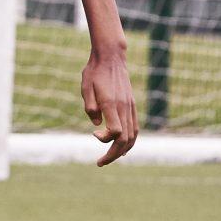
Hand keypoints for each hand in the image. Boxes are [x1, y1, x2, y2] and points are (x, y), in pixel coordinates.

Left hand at [82, 48, 138, 165]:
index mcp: (112, 104)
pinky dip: (131, 141)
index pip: (116, 131)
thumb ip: (90, 107)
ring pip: (133, 136)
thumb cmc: (94, 72)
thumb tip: (97, 126)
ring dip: (122, 150)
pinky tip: (123, 147)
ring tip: (110, 158)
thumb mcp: (86, 88)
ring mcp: (130, 107)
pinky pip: (135, 127)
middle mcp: (124, 107)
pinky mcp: (132, 105)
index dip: (105, 139)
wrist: (111, 57)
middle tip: (100, 163)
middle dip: (113, 154)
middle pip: (125, 139)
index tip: (93, 134)